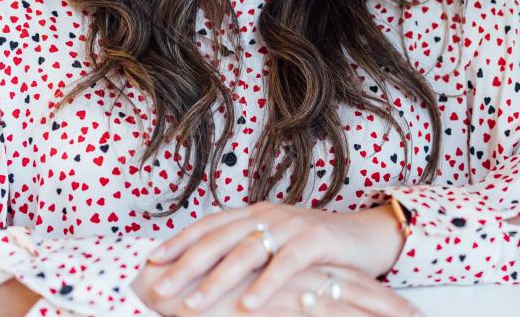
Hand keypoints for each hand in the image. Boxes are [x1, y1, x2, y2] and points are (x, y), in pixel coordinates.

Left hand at [138, 201, 404, 312]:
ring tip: (193, 304)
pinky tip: (247, 306)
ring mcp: (291, 225)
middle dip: (186, 266)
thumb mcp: (278, 246)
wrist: (368, 236)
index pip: (209, 225)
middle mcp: (268, 214)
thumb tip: (207, 274)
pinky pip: (284, 264)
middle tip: (160, 291)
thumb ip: (248, 253)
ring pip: (246, 252)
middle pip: (219, 239)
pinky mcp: (316, 239)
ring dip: (217, 280)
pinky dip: (264, 285)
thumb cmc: (317, 248)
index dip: (179, 241)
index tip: (151, 261)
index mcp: (254, 213)